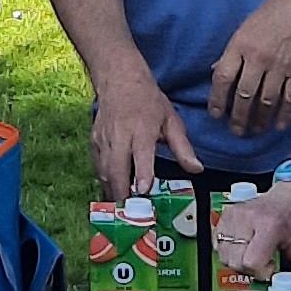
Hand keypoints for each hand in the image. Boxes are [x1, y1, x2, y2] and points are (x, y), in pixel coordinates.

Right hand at [88, 61, 200, 203]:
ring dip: (111, 190)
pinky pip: (97, 166)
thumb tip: (197, 169)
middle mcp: (120, 135)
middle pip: (116, 167)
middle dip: (121, 191)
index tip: (143, 190)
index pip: (141, 155)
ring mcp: (104, 138)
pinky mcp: (94, 141)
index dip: (141, 174)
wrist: (118, 78)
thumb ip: (183, 147)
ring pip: (103, 170)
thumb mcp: (171, 120)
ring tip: (121, 209)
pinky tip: (112, 191)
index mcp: (142, 129)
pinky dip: (103, 180)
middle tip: (131, 212)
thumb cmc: (148, 101)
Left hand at [206, 0, 290, 135]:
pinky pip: (290, 99)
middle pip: (244, 95)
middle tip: (235, 130)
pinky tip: (278, 126)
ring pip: (266, 101)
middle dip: (238, 117)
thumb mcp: (246, 26)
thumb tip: (217, 71)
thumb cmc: (275, 11)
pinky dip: (284, 115)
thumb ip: (232, 51)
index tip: (215, 113)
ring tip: (254, 131)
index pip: (222, 77)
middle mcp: (259, 58)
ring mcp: (280, 66)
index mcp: (241, 44)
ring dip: (259, 120)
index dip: (216, 99)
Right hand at [216, 176, 290, 286]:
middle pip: (235, 261)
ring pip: (223, 254)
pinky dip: (227, 250)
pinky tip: (242, 246)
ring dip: (236, 260)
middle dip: (249, 268)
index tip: (271, 266)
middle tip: (263, 261)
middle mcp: (246, 217)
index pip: (251, 261)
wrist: (289, 196)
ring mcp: (233, 214)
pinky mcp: (224, 214)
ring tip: (253, 253)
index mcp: (268, 224)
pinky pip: (217, 243)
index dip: (261, 271)